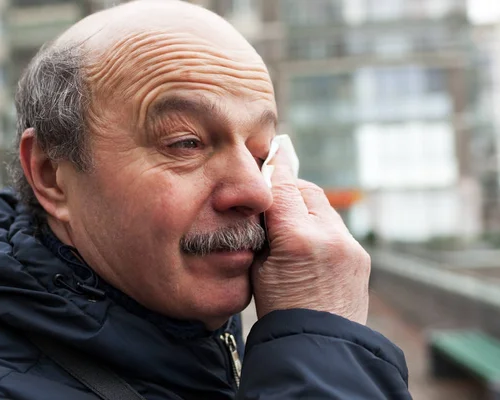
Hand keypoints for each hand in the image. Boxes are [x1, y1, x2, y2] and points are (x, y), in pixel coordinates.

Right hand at [252, 151, 370, 324]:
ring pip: (323, 205)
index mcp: (297, 240)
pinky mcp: (360, 255)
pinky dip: (319, 223)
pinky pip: (336, 225)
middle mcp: (329, 236)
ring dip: (305, 205)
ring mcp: (350, 246)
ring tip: (288, 221)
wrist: (317, 346)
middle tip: (272, 193)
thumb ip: (264, 230)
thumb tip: (265, 202)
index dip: (272, 169)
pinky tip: (306, 238)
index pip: (281, 188)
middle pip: (306, 190)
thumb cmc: (279, 312)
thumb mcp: (258, 268)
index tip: (270, 151)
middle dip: (288, 187)